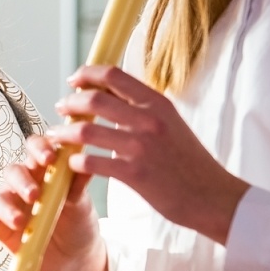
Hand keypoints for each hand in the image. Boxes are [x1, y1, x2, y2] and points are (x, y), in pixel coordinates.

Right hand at [0, 132, 110, 270]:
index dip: (39, 148)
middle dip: (22, 181)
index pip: (36, 150)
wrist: (76, 258)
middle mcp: (24, 185)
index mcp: (45, 172)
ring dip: (6, 208)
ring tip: (20, 221)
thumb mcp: (82, 204)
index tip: (49, 158)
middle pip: (14, 172)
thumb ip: (78, 184)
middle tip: (34, 195)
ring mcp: (11, 206)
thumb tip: (85, 162)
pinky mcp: (1, 229)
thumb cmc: (78, 223)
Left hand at [50, 65, 248, 244]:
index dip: (88, 74)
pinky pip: (92, 162)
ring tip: (56, 137)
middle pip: (95, 99)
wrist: (213, 196)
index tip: (74, 80)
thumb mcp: (171, 124)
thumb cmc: (189, 162)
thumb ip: (143, 110)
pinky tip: (73, 163)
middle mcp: (149, 120)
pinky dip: (76, 161)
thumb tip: (111, 97)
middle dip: (70, 102)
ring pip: (86, 130)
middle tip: (60, 108)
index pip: (115, 75)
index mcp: (157, 104)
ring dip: (64, 133)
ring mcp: (141, 146)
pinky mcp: (134, 173)